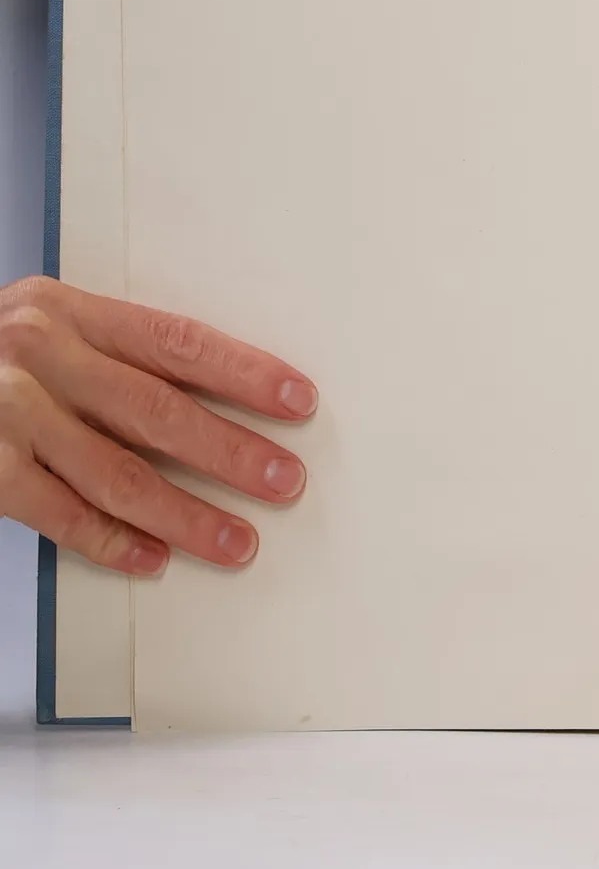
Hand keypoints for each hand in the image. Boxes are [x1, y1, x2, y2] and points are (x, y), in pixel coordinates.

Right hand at [0, 276, 315, 576]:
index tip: (298, 400)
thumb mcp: (44, 327)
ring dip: (187, 514)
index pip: (177, 342)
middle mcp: (37, 357)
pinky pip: (61, 514)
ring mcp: (6, 415)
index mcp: (67, 312)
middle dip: (231, 452)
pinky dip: (113, 541)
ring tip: (237, 540)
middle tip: (285, 480)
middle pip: (158, 411)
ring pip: (118, 474)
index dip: (244, 373)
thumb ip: (113, 353)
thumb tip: (220, 398)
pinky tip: (154, 557)